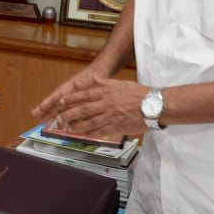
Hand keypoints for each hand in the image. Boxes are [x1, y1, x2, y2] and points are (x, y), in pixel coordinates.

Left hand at [33, 73, 147, 138]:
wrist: (155, 105)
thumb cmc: (139, 93)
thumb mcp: (120, 83)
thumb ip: (104, 83)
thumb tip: (91, 78)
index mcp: (106, 91)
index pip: (83, 95)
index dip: (70, 99)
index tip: (60, 102)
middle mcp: (106, 103)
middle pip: (82, 109)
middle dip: (68, 114)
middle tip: (58, 118)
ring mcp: (111, 116)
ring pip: (89, 122)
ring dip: (76, 126)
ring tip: (67, 129)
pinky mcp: (117, 126)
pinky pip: (100, 131)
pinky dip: (91, 134)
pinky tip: (84, 135)